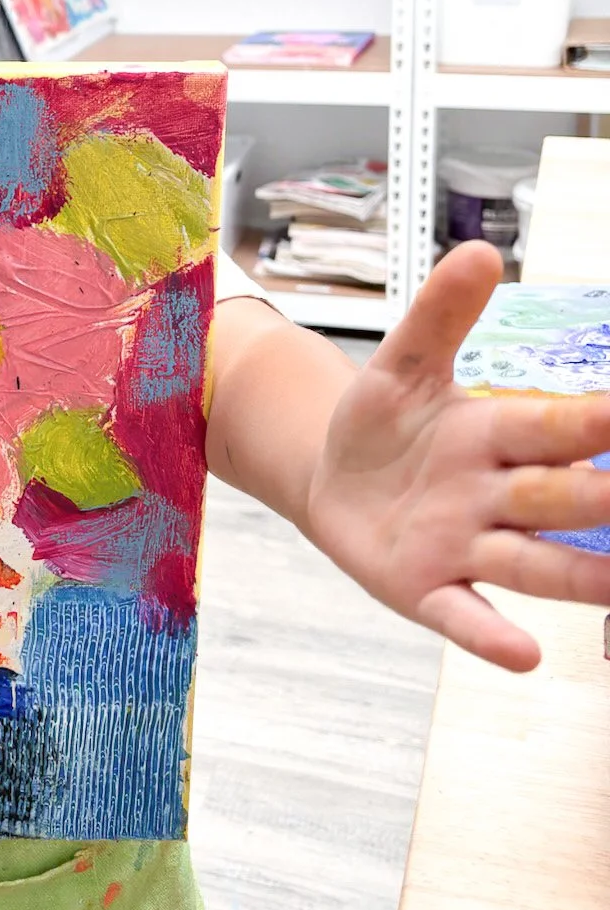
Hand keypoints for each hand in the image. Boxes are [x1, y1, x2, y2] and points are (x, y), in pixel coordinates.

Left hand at [307, 240, 609, 670]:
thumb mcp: (401, 363)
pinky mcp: (426, 587)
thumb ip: (441, 313)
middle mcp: (496, 495)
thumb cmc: (381, 422)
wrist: (328, 477)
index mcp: (498, 433)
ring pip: (537, 564)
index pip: (565, 429)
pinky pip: (465, 615)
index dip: (606, 424)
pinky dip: (492, 634)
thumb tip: (483, 253)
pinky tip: (526, 656)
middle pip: (562, 498)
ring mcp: (466, 546)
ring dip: (584, 577)